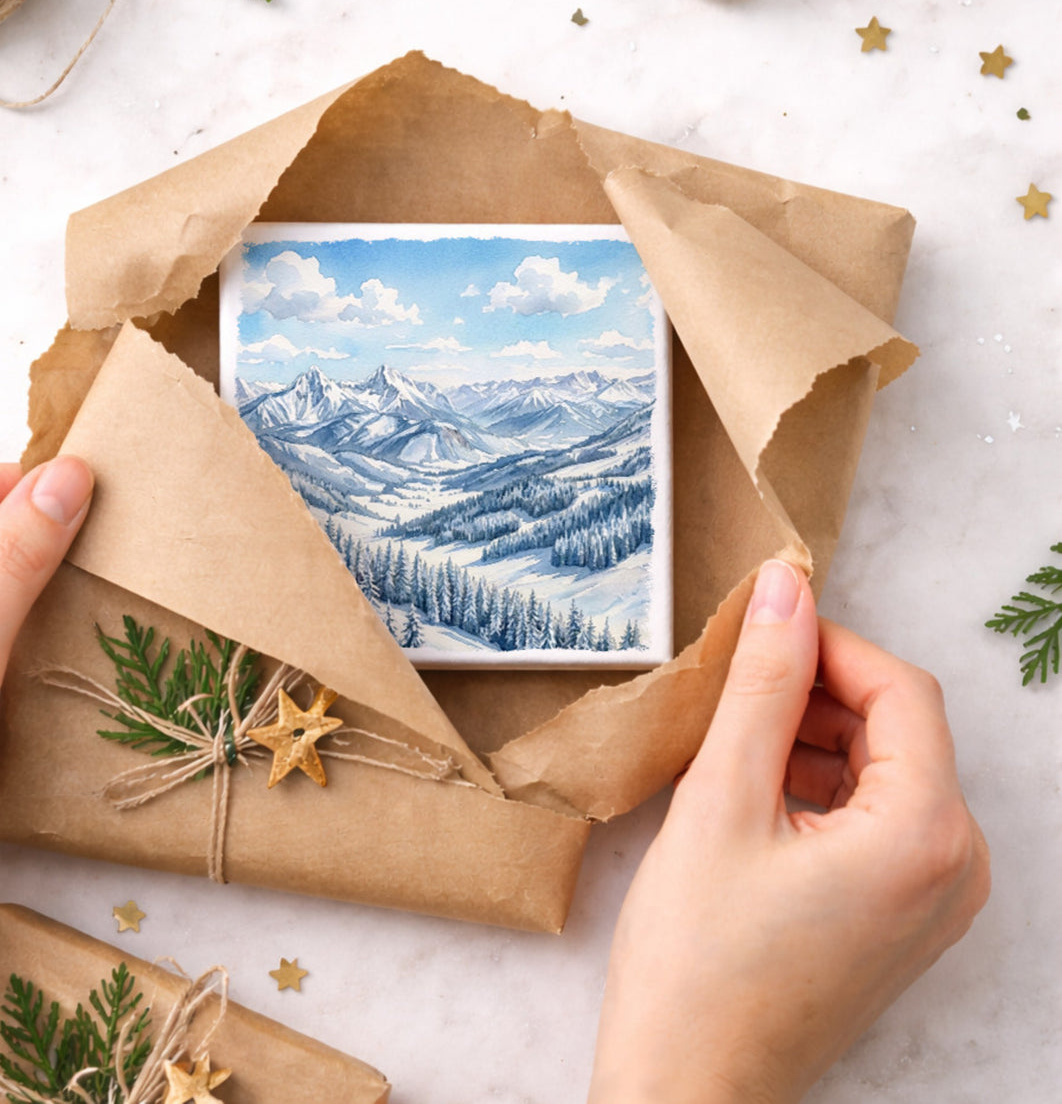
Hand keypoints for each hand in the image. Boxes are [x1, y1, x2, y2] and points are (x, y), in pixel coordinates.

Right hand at [589, 559, 990, 1103]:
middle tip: (729, 692)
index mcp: (926, 835)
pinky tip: (749, 796)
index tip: (757, 629)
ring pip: (882, 771)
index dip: (827, 644)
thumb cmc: (697, 962)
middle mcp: (955, 869)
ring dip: (810, 739)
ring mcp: (934, 900)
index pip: (900, 689)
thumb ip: (761, 684)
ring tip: (728, 748)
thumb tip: (785, 589)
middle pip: (897, 729)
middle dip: (814, 695)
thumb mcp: (721, 800)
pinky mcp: (902, 918)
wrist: (688, 1088)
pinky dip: (817, 788)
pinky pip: (876, 819)